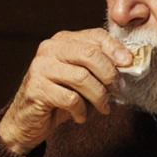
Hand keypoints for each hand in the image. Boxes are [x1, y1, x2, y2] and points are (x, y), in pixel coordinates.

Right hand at [0, 28, 132, 154]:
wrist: (27, 120)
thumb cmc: (59, 96)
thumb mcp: (80, 76)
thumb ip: (98, 66)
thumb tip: (129, 65)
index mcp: (62, 40)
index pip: (94, 36)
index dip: (115, 48)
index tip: (130, 64)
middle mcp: (49, 49)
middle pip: (89, 54)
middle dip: (109, 73)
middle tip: (118, 89)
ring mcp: (40, 68)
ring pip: (82, 77)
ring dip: (99, 96)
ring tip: (104, 108)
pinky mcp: (36, 89)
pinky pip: (70, 99)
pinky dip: (82, 111)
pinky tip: (81, 116)